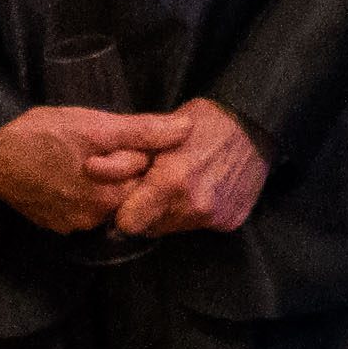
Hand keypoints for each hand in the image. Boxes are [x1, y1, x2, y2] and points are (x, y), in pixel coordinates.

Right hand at [0, 105, 190, 234]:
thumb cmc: (44, 133)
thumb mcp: (96, 125)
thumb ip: (144, 131)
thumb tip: (186, 129)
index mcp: (109, 197)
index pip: (149, 179)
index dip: (142, 154)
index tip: (124, 139)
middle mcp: (94, 219)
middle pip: (129, 192)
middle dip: (125, 169)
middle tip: (101, 145)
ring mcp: (73, 224)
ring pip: (107, 199)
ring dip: (105, 180)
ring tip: (84, 156)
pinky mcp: (57, 224)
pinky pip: (84, 207)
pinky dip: (84, 190)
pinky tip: (70, 171)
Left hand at [111, 98, 270, 236]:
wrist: (256, 121)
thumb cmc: (203, 120)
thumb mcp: (159, 130)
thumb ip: (127, 156)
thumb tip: (91, 170)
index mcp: (171, 183)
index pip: (128, 224)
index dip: (124, 211)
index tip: (128, 199)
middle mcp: (193, 207)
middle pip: (152, 228)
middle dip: (150, 211)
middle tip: (161, 185)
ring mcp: (215, 217)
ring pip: (177, 227)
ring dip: (174, 211)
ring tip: (186, 183)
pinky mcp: (232, 221)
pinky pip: (202, 224)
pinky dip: (200, 211)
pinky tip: (208, 187)